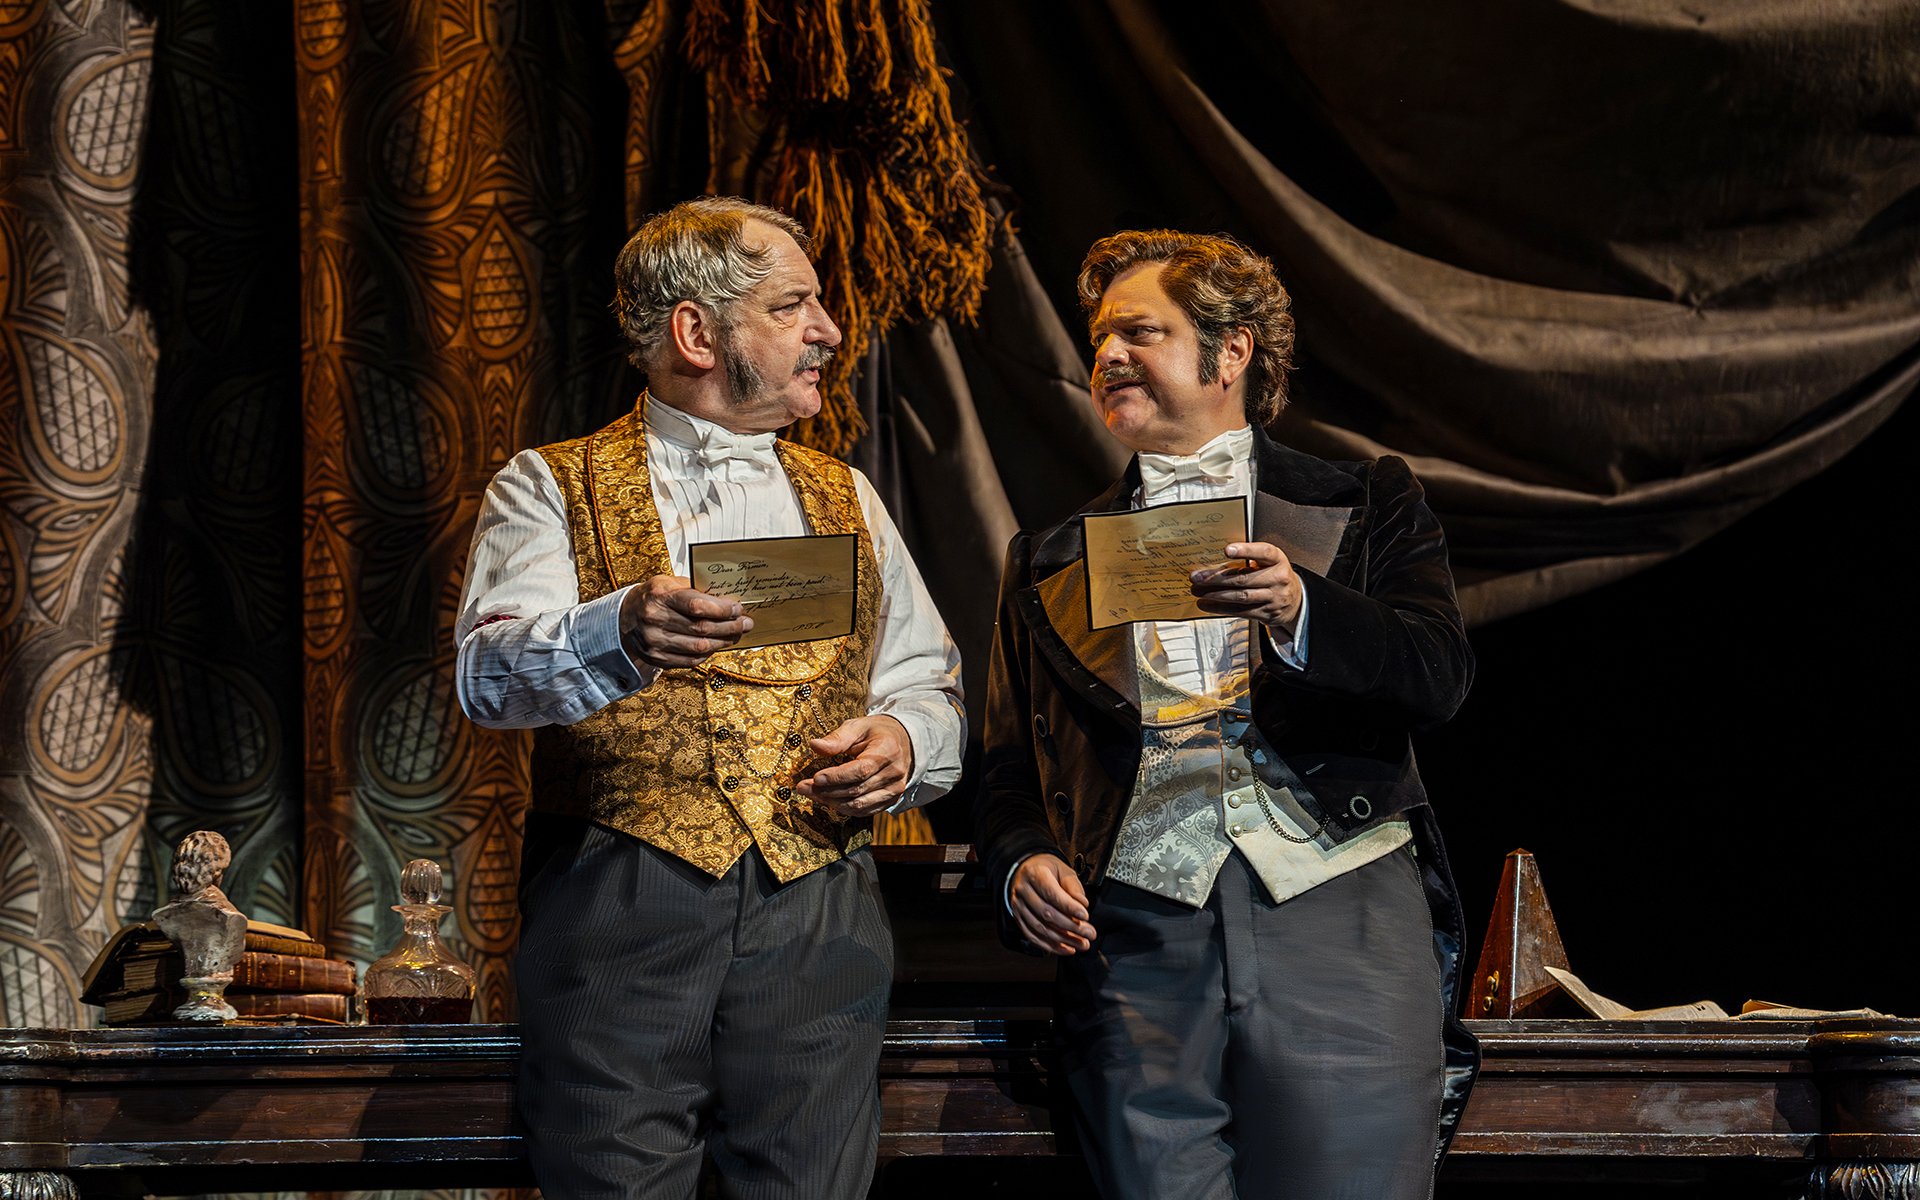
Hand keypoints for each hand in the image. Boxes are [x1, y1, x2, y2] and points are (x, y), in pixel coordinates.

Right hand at [619, 575, 752, 668]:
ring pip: (698, 647)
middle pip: (701, 628)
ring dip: (723, 642)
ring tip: (736, 635)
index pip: (697, 606)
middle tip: (746, 623)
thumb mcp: (669, 583)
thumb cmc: (654, 596)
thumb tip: (728, 601)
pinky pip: (690, 661)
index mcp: (659, 596)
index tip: (738, 608)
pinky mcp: (657, 658)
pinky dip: (707, 653)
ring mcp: (654, 642)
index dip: (722, 609)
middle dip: (730, 626)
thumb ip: (695, 591)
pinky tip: (716, 645)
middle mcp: (655, 620)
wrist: (625, 617)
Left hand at [794, 715, 913, 817]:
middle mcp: (894, 773)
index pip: (860, 770)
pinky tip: (828, 800)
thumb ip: (837, 738)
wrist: (902, 742)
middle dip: (827, 791)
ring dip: (832, 802)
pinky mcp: (890, 800)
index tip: (815, 778)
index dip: (836, 777)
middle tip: (803, 787)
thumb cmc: (876, 732)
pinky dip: (844, 809)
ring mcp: (894, 789)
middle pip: (857, 790)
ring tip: (812, 794)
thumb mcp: (858, 726)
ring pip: (859, 805)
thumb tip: (815, 745)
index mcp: (887, 751)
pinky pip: (864, 811)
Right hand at [1010, 853, 1095, 955]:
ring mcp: (1018, 906)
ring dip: (1063, 939)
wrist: (1027, 871)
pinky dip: (1051, 946)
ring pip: (1040, 928)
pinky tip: (1066, 948)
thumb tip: (1082, 903)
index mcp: (1034, 874)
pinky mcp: (1018, 919)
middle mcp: (1023, 891)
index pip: (1051, 893)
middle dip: (1071, 926)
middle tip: (1089, 933)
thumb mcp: (1063, 870)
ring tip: (1082, 943)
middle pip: (1046, 913)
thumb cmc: (1046, 870)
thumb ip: (1074, 886)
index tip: (1085, 915)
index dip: (1069, 906)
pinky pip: (1033, 936)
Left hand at [1190, 541, 1301, 632]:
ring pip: (1241, 596)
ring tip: (1198, 592)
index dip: (1245, 550)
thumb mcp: (1269, 562)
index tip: (1226, 550)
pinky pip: (1240, 611)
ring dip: (1215, 595)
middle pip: (1244, 578)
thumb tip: (1214, 562)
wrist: (1296, 600)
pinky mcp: (1267, 613)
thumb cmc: (1275, 575)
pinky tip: (1206, 604)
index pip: (1263, 552)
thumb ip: (1249, 560)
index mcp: (1278, 560)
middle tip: (1197, 577)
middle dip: (1216, 578)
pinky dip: (1220, 608)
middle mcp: (1278, 578)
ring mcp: (1273, 597)